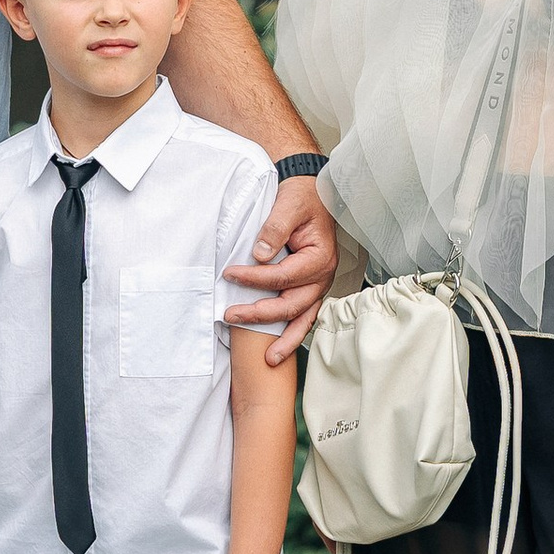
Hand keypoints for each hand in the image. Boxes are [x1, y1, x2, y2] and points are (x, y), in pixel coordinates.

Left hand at [222, 178, 336, 362]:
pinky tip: (281, 347)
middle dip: (260, 314)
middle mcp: (323, 275)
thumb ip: (275, 228)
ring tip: (269, 359)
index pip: (283, 276)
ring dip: (286, 339)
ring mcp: (319, 285)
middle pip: (292, 304)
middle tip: (231, 315)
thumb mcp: (289, 204)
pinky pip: (305, 315)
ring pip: (303, 318)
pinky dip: (294, 332)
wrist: (313, 193)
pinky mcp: (311, 288)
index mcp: (319, 257)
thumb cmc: (302, 198)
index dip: (254, 278)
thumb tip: (261, 255)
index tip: (230, 274)